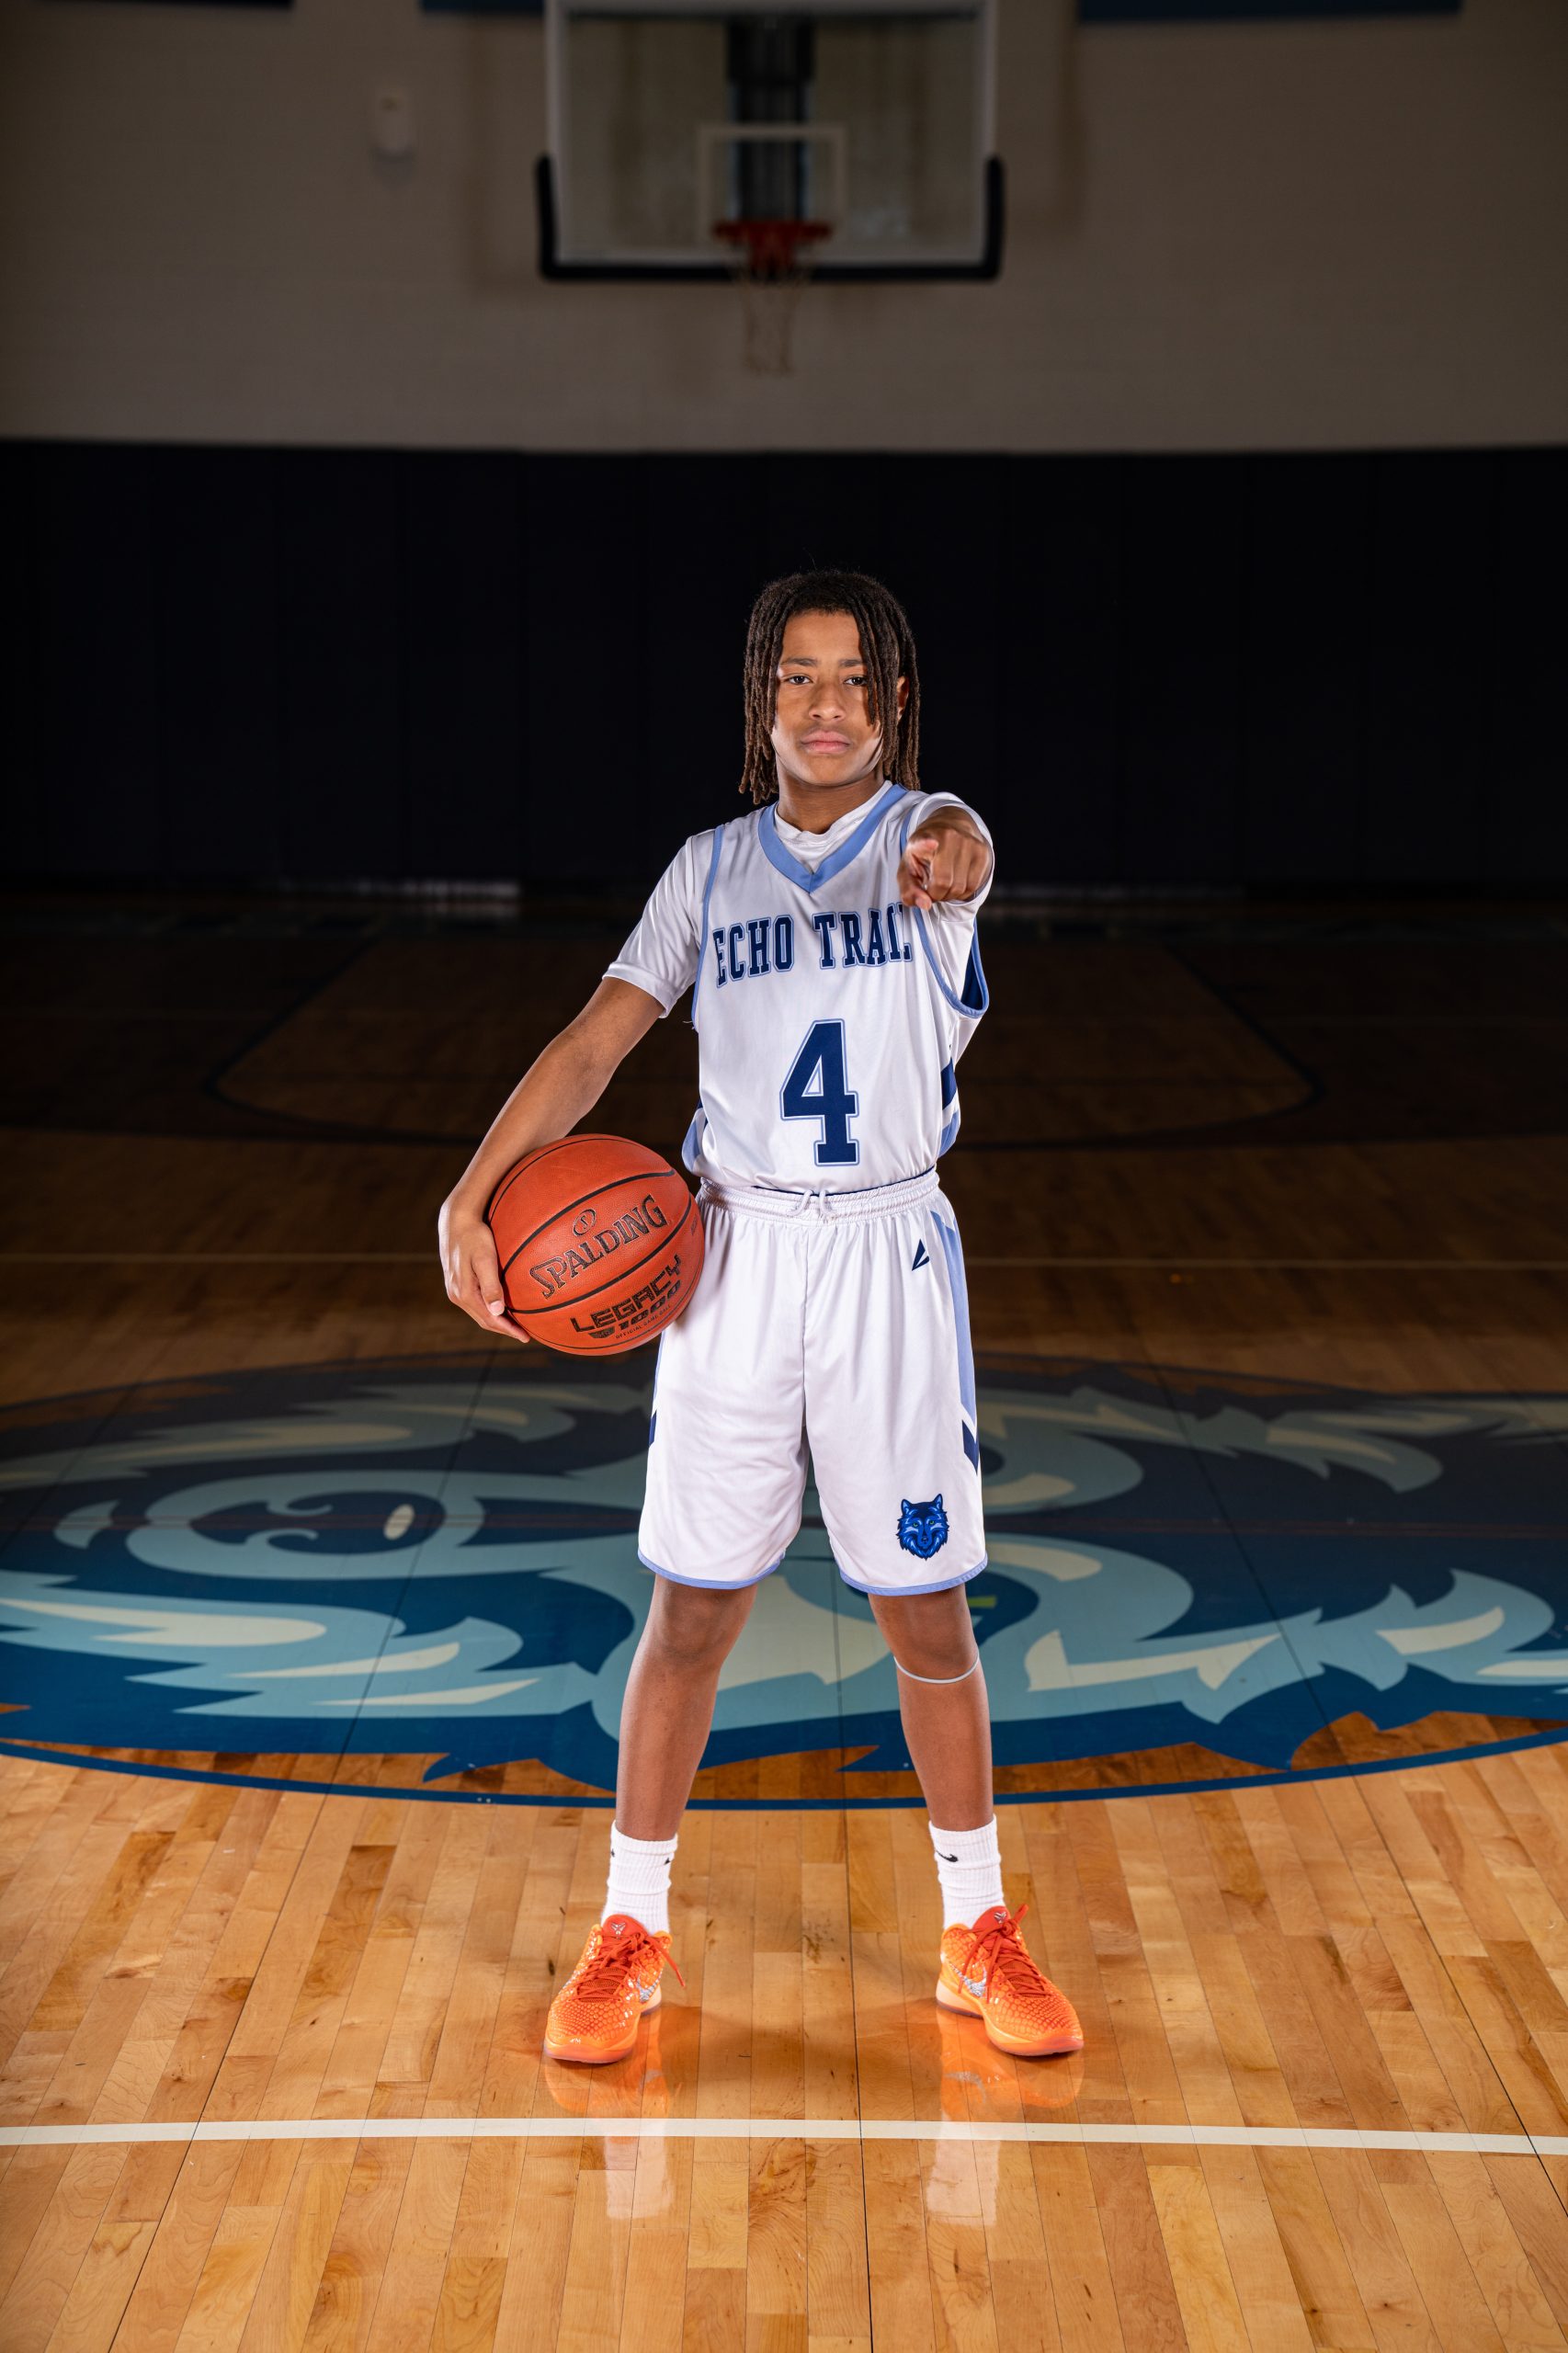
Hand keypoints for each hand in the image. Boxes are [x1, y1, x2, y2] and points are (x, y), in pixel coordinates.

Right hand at [439, 1196, 529, 1342]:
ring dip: (497, 1321)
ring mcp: (455, 1290)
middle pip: (484, 1320)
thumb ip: (491, 1286)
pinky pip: (475, 1303)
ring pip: (479, 1313)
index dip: (508, 1330)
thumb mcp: (485, 1259)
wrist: (455, 1221)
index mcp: (464, 1292)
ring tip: (515, 1325)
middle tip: (524, 1334)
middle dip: (504, 1329)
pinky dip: (490, 1310)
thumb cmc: (474, 1237)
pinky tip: (501, 1307)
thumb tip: (498, 1311)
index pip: (489, 1320)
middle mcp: (456, 1295)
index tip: (525, 1337)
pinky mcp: (457, 1283)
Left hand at [897, 825, 991, 910]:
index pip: (925, 843)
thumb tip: (926, 905)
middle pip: (944, 883)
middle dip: (936, 894)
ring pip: (961, 888)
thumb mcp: (908, 869)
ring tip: (944, 883)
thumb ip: (909, 890)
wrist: (950, 826)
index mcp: (925, 837)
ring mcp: (969, 843)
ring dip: (950, 895)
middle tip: (932, 887)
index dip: (926, 844)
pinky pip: (973, 886)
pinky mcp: (983, 852)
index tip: (931, 843)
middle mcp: (950, 837)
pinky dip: (963, 892)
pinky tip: (956, 881)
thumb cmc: (925, 853)